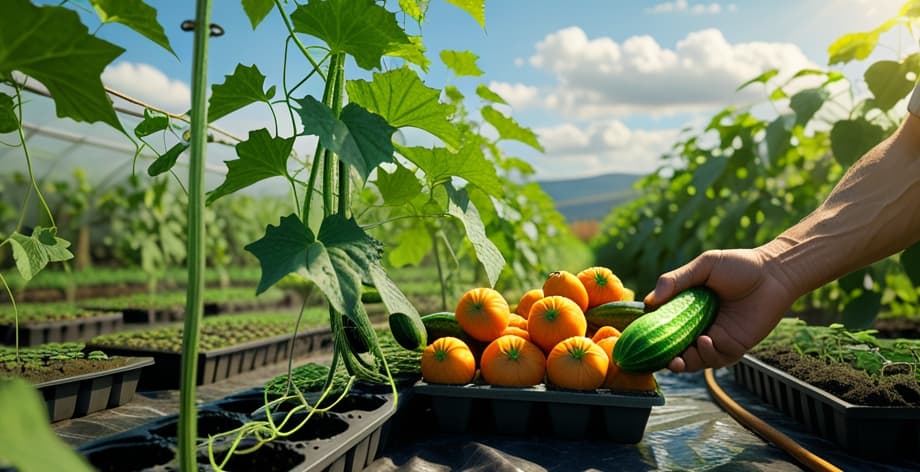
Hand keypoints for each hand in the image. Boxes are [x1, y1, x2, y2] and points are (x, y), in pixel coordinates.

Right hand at [644, 248, 795, 372]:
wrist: (775, 273)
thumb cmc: (739, 265)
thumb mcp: (703, 267)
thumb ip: (676, 280)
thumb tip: (649, 301)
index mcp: (687, 308)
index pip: (664, 325)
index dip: (652, 334)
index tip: (641, 338)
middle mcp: (699, 325)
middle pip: (676, 349)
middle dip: (666, 358)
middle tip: (662, 359)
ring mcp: (716, 338)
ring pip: (695, 359)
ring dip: (686, 361)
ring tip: (684, 354)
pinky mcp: (735, 346)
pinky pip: (717, 358)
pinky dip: (708, 354)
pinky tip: (706, 340)